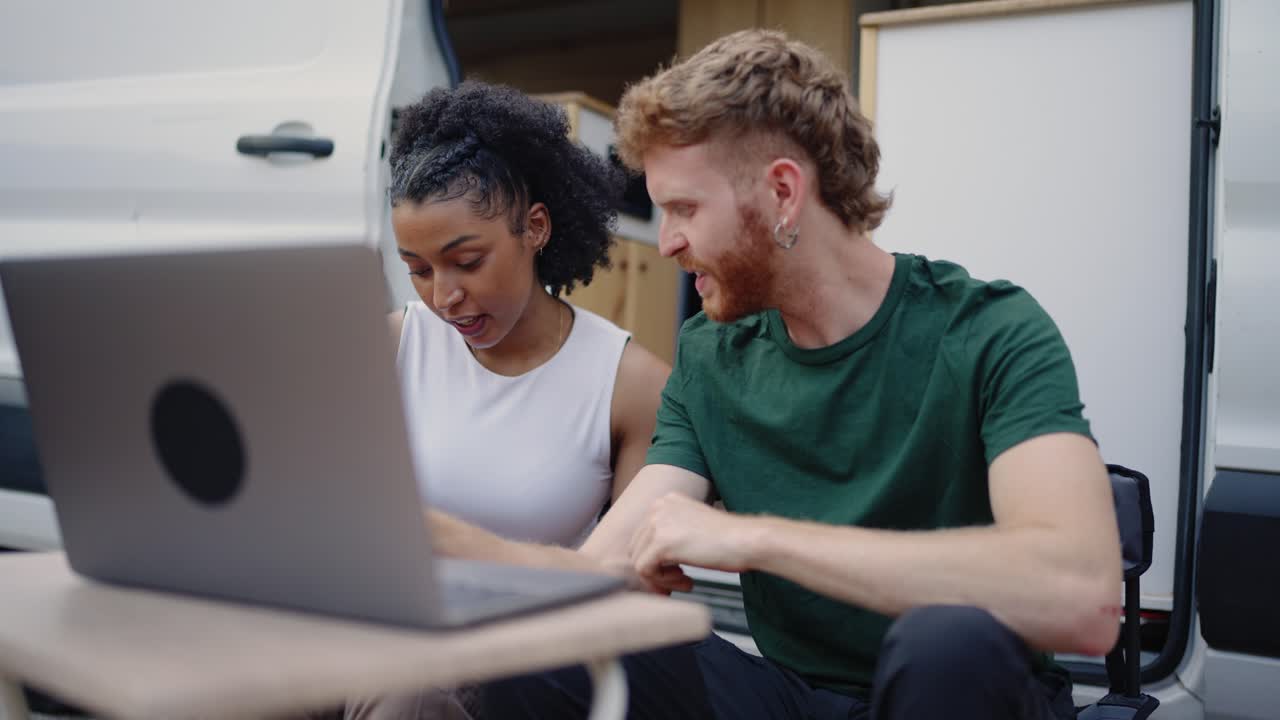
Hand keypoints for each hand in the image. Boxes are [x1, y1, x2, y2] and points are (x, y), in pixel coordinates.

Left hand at [629, 492, 761, 592]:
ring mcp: (657, 523)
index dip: (656, 559)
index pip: (643, 535)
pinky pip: (645, 570)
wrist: (746, 540)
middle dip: (656, 569)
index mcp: (666, 501)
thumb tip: (648, 560)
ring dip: (661, 577)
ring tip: (685, 581)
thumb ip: (671, 534)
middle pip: (637, 548)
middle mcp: (658, 507)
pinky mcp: (661, 543)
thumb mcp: (693, 527)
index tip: (674, 572)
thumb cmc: (729, 539)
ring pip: (638, 560)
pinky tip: (687, 580)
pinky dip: (663, 581)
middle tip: (679, 580)